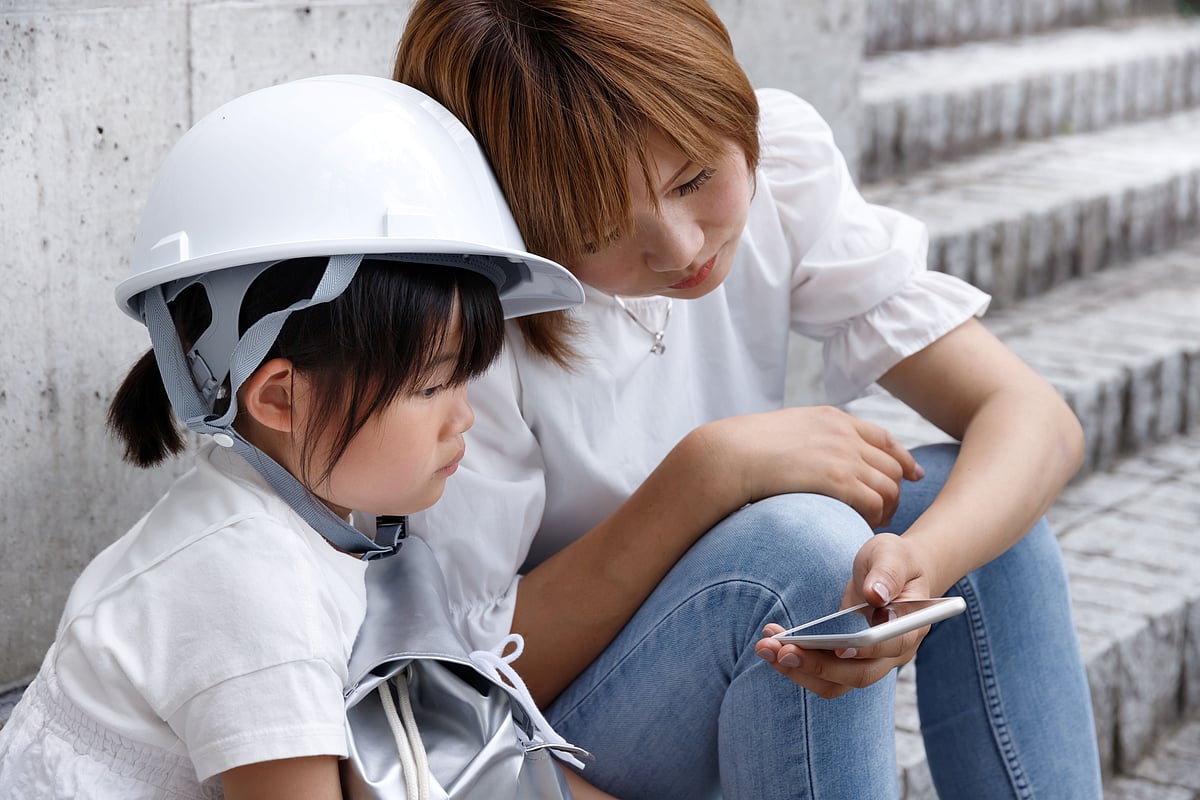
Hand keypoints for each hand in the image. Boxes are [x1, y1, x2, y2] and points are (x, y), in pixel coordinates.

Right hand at [701, 406, 923, 527]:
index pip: (882, 437)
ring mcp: (843, 455)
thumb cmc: (742, 450)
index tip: (912, 474)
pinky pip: (875, 503)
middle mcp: (844, 433)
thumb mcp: (782, 432)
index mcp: (830, 419)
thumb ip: (804, 440)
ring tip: (870, 526)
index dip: (902, 458)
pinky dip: (874, 520)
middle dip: (894, 491)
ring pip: (889, 487)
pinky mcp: (838, 480)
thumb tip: (804, 457)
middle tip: (883, 515)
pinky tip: (860, 528)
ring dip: (885, 510)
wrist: (728, 455)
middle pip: (892, 465)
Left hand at [753, 533, 936, 697]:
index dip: (866, 651)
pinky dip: (796, 664)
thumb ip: (887, 571)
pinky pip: (821, 675)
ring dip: (798, 670)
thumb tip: (875, 594)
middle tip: (782, 650)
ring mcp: (868, 662)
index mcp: (911, 627)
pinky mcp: (846, 662)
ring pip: (835, 683)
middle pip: (858, 675)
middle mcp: (892, 654)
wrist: (891, 573)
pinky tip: (772, 644)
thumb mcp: (892, 553)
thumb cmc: (894, 560)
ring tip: (765, 648)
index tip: (838, 648)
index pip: (890, 647)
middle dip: (817, 665)